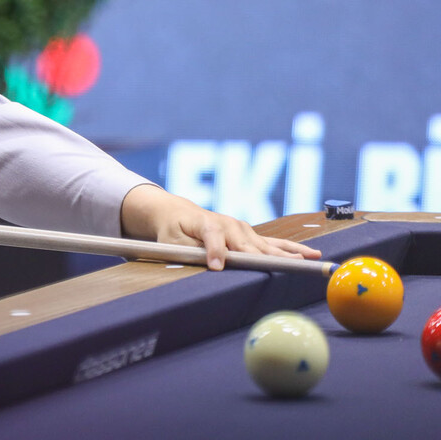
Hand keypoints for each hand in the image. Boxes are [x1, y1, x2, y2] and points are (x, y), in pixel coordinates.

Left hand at [120, 184, 321, 270]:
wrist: (178, 213)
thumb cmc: (173, 231)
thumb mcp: (171, 242)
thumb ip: (188, 252)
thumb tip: (207, 265)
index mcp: (207, 224)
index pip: (213, 239)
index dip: (215, 252)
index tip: (217, 267)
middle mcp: (229, 225)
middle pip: (248, 245)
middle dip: (265, 258)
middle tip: (285, 268)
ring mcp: (242, 229)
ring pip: (266, 246)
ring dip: (287, 254)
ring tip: (308, 261)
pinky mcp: (250, 236)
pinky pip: (273, 243)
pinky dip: (291, 249)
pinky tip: (310, 254)